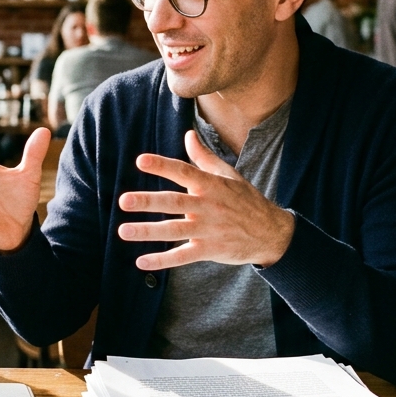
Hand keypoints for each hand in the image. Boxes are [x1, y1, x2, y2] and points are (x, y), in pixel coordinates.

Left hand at [116, 131, 294, 269]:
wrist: (272, 233)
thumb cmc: (246, 201)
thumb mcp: (228, 176)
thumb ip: (203, 157)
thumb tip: (187, 134)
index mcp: (211, 185)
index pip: (184, 172)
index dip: (163, 166)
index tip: (140, 161)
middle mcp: (208, 206)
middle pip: (175, 203)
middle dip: (148, 202)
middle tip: (124, 201)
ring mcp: (208, 230)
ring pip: (175, 231)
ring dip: (148, 232)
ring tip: (124, 231)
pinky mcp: (210, 250)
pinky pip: (183, 256)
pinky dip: (163, 260)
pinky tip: (141, 261)